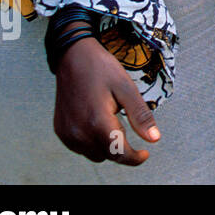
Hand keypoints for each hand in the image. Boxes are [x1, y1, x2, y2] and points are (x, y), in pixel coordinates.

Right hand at [53, 37, 159, 165]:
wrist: (73, 57)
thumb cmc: (100, 69)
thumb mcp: (127, 88)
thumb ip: (140, 115)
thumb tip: (154, 138)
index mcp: (97, 122)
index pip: (118, 153)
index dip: (134, 158)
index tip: (145, 154)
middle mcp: (78, 132)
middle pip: (107, 155)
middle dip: (121, 147)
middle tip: (125, 121)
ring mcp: (67, 133)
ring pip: (94, 154)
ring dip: (106, 145)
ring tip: (110, 118)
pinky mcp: (60, 130)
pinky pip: (80, 147)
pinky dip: (92, 141)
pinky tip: (96, 122)